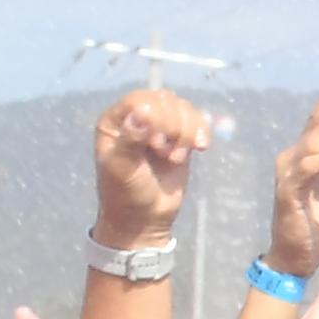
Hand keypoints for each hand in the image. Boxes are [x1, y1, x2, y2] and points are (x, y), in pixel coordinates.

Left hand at [89, 87, 211, 246]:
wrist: (144, 219)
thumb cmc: (125, 194)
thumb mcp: (121, 169)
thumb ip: (130, 140)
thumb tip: (142, 114)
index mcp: (115, 121)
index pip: (141, 99)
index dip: (155, 117)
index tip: (154, 145)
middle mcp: (137, 118)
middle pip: (166, 100)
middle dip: (173, 126)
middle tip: (165, 155)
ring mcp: (160, 128)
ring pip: (183, 109)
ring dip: (187, 132)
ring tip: (176, 158)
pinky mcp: (180, 139)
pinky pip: (196, 122)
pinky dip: (202, 131)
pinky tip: (201, 148)